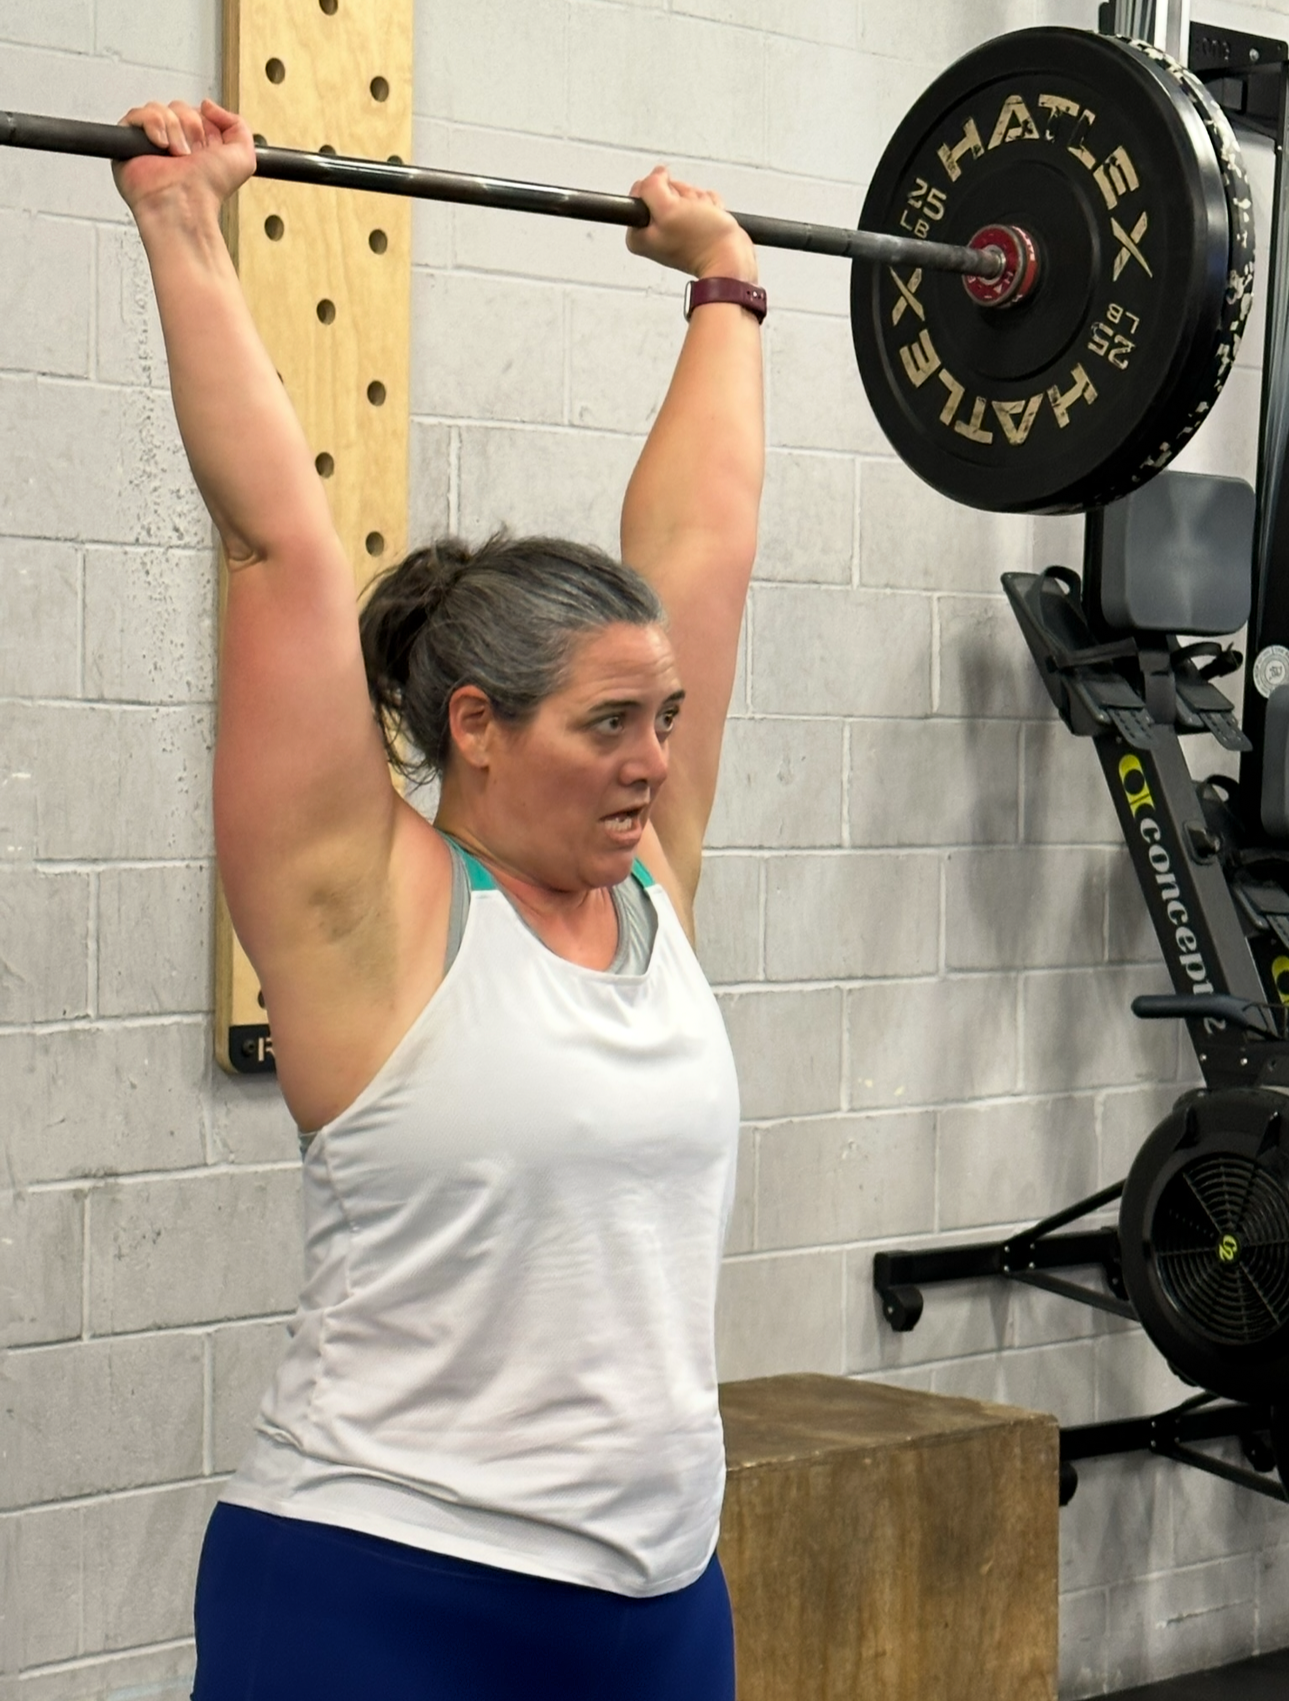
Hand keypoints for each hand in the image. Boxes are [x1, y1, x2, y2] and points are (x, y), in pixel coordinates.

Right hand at [112, 99, 255, 214]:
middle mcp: (175, 142)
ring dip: (174, 129)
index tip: (209, 146)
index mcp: (198, 144)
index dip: (204, 123)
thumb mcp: (244, 157)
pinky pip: (138, 114)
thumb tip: (208, 105)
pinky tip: (160, 145)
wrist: (186, 203)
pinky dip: (152, 125)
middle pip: (178, 106)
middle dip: (190, 126)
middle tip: (191, 153)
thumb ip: (238, 125)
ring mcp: (152, 142)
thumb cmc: (209, 190)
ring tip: (177, 154)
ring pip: (159, 108)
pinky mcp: (129, 142)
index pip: (196, 111)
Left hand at [625, 166, 756, 281]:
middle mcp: (654, 231)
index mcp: (638, 233)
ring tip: (703, 219)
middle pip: (667, 189)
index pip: (644, 189)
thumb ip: (652, 186)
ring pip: (685, 193)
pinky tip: (711, 220)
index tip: (675, 207)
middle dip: (684, 197)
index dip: (663, 191)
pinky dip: (709, 206)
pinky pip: (700, 200)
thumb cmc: (702, 242)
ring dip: (699, 201)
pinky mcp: (694, 224)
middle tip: (692, 215)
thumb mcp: (667, 209)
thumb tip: (657, 174)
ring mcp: (675, 228)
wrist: (731, 259)